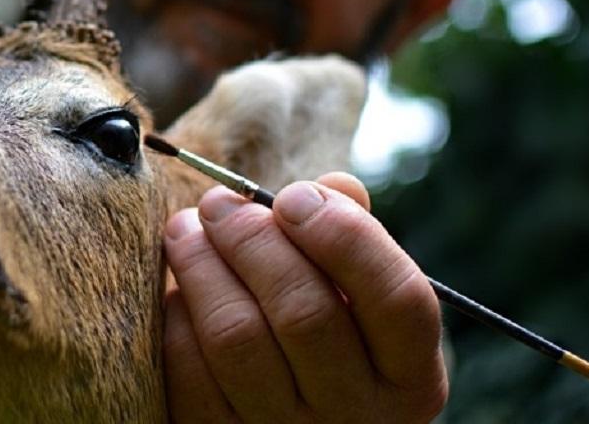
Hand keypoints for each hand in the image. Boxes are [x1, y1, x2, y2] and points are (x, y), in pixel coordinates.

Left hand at [162, 172, 446, 422]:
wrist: (291, 420)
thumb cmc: (330, 331)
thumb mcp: (359, 295)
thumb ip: (354, 236)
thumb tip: (330, 189)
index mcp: (411, 374)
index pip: (399, 298)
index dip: (345, 235)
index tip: (294, 197)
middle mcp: (358, 414)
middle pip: (305, 313)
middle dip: (251, 239)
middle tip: (219, 202)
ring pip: (236, 338)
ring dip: (202, 267)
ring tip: (186, 230)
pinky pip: (189, 373)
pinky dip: (177, 318)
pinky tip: (179, 290)